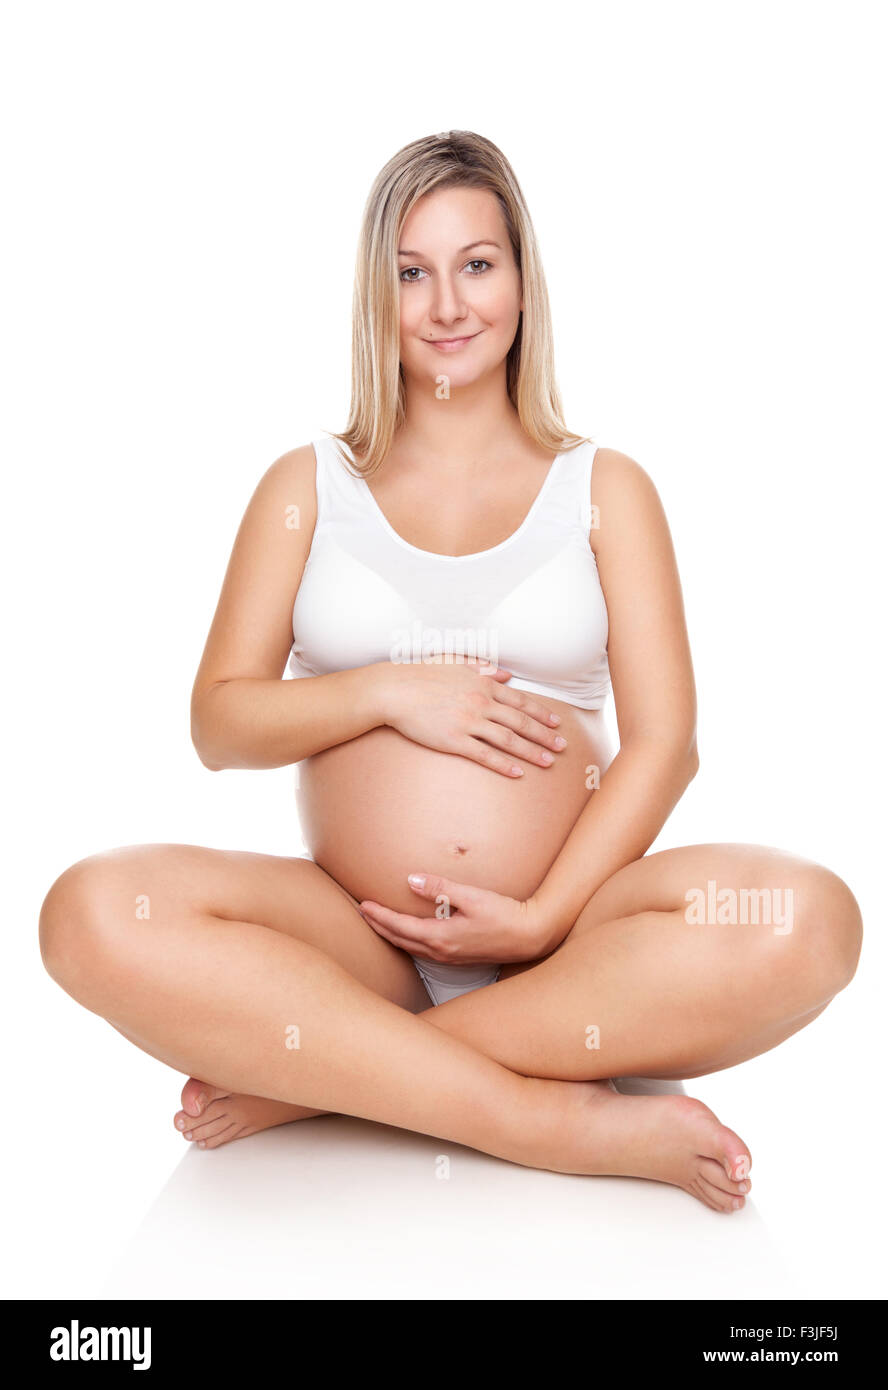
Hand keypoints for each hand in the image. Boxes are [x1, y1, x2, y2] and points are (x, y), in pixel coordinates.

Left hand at [358, 871, 549, 964]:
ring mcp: (450, 957)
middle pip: (399, 940)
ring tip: (378, 923)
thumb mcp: (473, 896)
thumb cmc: (505, 915)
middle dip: (379, 926)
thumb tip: (411, 879)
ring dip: (391, 935)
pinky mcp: (458, 956)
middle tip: (362, 913)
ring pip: (410, 947)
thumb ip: (440, 887)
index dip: (379, 916)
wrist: (531, 937)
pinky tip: (408, 934)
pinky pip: (423, 950)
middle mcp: (441, 951)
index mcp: (441, 937)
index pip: (399, 927)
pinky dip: (407, 941)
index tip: (363, 905)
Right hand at [378, 657, 567, 776]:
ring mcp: (469, 722)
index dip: (541, 714)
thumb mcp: (456, 663)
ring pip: (509, 740)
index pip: (520, 701)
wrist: (395, 690)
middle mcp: (481, 702)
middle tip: (563, 746)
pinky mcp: (454, 740)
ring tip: (548, 762)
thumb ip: (483, 668)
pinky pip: (485, 755)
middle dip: (545, 735)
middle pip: (521, 722)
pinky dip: (504, 765)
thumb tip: (506, 673)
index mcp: (483, 683)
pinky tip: (518, 773)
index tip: (556, 723)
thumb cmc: (422, 674)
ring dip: (532, 752)